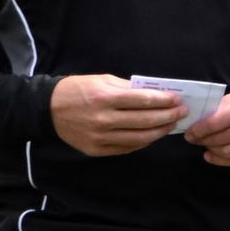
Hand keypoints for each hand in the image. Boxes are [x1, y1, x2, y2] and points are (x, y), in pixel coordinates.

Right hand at [50, 74, 187, 155]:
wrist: (48, 109)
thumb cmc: (77, 90)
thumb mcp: (102, 80)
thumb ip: (128, 88)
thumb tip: (154, 93)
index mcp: (106, 98)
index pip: (143, 100)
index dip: (164, 101)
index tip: (178, 100)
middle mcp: (104, 120)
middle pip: (145, 121)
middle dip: (168, 116)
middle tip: (181, 113)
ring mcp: (100, 138)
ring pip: (140, 138)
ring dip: (160, 132)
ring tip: (171, 125)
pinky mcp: (97, 150)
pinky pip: (127, 148)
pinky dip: (143, 142)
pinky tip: (153, 135)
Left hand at [184, 83, 229, 165]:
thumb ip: (222, 107)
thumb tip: (199, 119)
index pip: (217, 123)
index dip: (199, 130)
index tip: (189, 133)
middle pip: (222, 139)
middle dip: (204, 140)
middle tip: (194, 140)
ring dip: (213, 151)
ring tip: (205, 146)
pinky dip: (224, 161)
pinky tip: (213, 156)